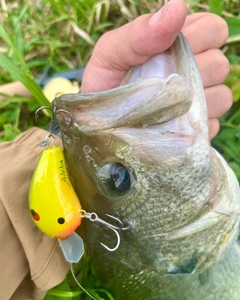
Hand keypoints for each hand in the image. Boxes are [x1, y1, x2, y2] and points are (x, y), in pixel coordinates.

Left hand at [81, 0, 230, 138]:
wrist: (98, 121)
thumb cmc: (105, 81)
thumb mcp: (112, 52)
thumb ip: (140, 32)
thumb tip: (177, 7)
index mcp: (180, 44)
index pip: (214, 30)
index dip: (199, 38)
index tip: (170, 52)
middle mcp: (196, 71)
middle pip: (220, 65)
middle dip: (192, 72)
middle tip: (160, 83)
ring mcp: (200, 102)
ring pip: (221, 96)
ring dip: (192, 102)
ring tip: (161, 106)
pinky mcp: (198, 129)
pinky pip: (210, 125)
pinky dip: (190, 126)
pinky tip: (168, 124)